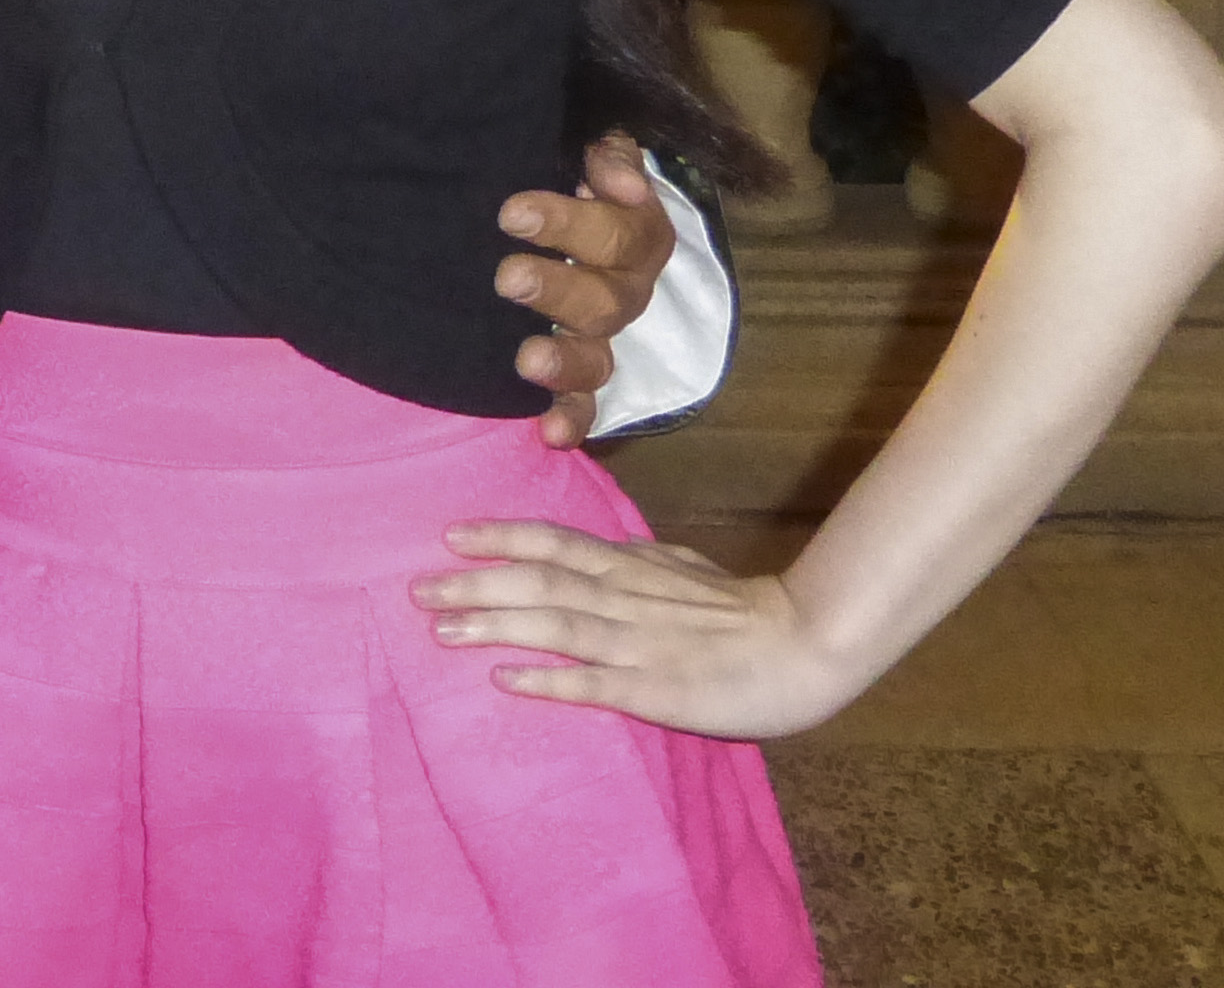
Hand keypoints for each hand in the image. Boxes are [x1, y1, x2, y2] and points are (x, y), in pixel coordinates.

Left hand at [408, 519, 863, 740]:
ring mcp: (637, 643)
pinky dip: (546, 679)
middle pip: (539, 582)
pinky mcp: (654, 688)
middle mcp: (625, 597)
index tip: (449, 535)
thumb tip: (612, 548)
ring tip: (442, 629)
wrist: (804, 645)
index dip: (502, 538)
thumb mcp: (689, 569)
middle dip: (476, 583)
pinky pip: (592, 683)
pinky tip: (503, 680)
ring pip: (554, 626)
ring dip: (494, 625)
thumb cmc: (748, 612)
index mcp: (633, 567)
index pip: (557, 544)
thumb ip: (645, 560)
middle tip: (418, 588)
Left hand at [499, 134, 675, 450]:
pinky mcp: (576, 376)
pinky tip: (547, 434)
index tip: (513, 211)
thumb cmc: (560, 175)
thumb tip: (618, 178)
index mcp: (633, 235)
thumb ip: (607, 155)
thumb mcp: (583, 150)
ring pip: (598, 358)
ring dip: (566, 360)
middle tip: (506, 277)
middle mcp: (623, 291)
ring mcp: (601, 338)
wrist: (528, 209)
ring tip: (525, 358)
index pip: (620, 231)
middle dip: (557, 288)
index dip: (571, 223)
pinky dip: (571, 420)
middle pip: (607, 299)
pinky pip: (584, 404)